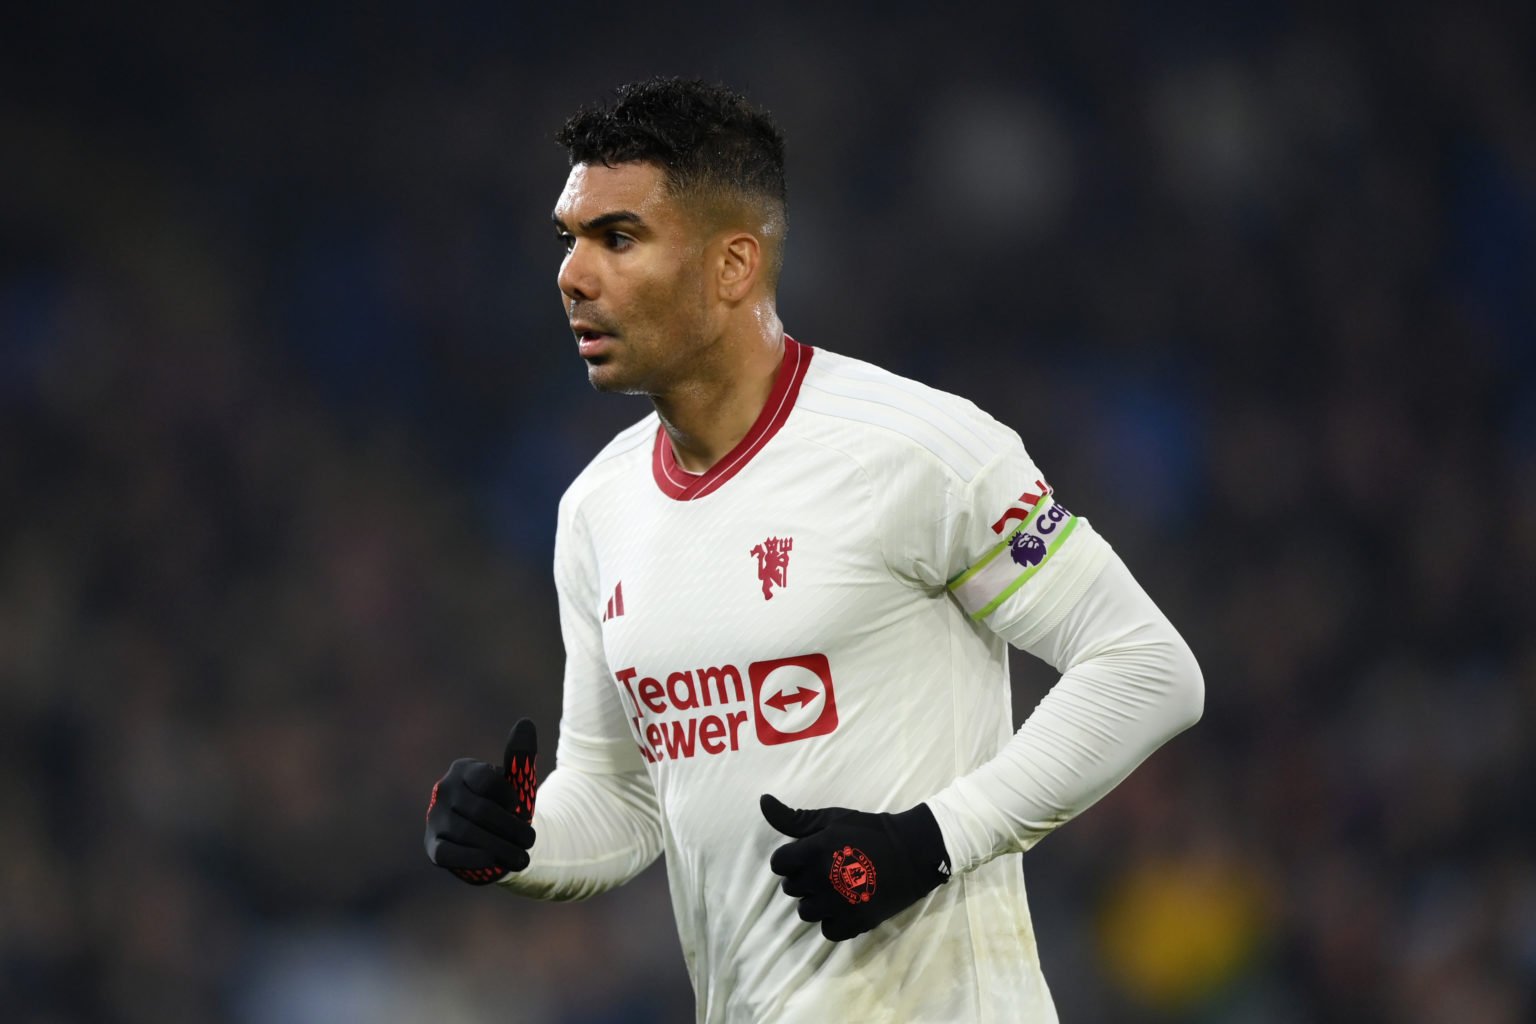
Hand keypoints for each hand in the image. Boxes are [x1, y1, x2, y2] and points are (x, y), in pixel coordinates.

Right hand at [425, 719, 538, 884]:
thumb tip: (525, 723)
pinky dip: (471, 858)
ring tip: (523, 858)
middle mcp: (444, 791)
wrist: (493, 835)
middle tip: (531, 841)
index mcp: (463, 770)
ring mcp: (435, 819)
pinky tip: (493, 861)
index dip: (508, 796)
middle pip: (480, 810)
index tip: (519, 807)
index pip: (486, 780)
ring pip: (467, 833)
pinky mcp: (432, 846)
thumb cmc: (505, 804)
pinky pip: (447, 854)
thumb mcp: (515, 780)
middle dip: (510, 829)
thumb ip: (520, 754)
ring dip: (499, 847)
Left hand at [761, 793, 949, 940]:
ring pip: (805, 911)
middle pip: (791, 888)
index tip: (805, 856)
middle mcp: (823, 878)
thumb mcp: (832, 818)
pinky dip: (833, 921)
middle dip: (803, 878)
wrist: (911, 852)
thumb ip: (794, 817)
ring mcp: (839, 903)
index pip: (779, 864)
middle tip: (825, 869)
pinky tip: (845, 905)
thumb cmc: (869, 830)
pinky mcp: (855, 922)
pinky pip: (827, 930)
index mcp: (816, 850)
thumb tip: (763, 801)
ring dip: (815, 901)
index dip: (789, 859)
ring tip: (833, 889)